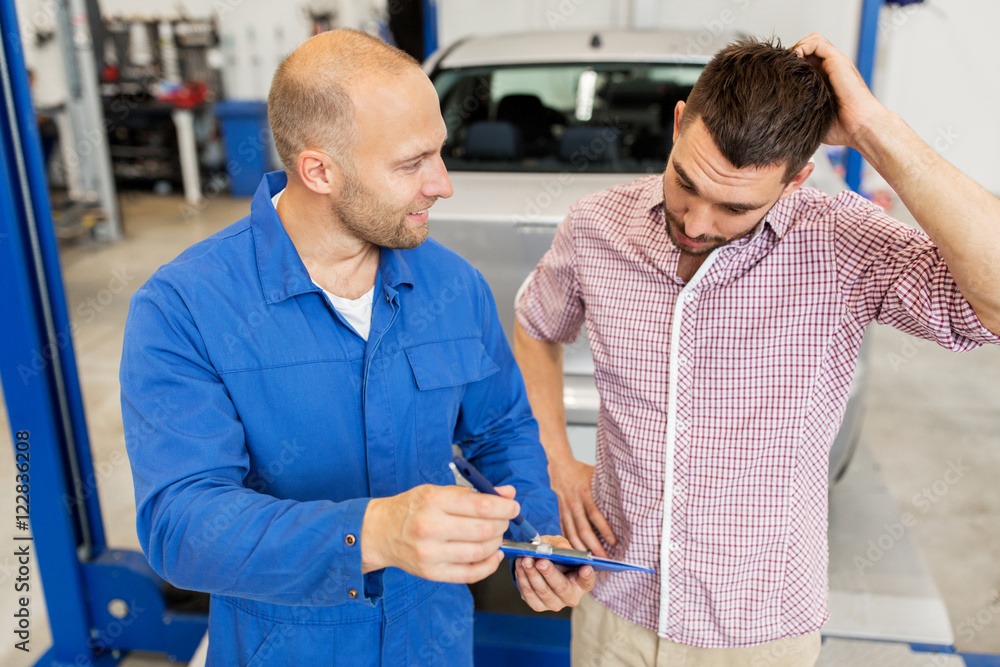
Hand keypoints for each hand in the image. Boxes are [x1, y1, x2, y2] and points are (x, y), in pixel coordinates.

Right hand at [361, 484, 518, 583]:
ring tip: (496, 535)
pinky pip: (470, 574)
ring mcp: (430, 554)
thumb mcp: (437, 491)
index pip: (480, 506)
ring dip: (497, 544)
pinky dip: (488, 566)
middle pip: (483, 530)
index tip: (513, 507)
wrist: (379, 532)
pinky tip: (493, 555)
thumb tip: (508, 493)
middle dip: (502, 525)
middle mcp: (430, 528)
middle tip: (504, 520)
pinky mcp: (431, 573)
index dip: (504, 507)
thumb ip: (473, 493)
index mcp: (433, 502)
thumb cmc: (411, 508)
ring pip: (480, 552)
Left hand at [514, 535, 596, 611]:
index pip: (587, 580)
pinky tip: (520, 565)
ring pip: (542, 591)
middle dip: (549, 573)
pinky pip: (528, 594)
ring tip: (526, 560)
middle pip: (561, 588)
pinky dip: (523, 578)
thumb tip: (557, 549)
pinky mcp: (538, 605)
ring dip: (532, 574)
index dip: (587, 575)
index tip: (585, 568)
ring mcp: (554, 603)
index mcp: (581, 582)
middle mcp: (570, 596)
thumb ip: (561, 546)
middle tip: (541, 561)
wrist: (541, 565)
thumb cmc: (556, 556)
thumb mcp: (560, 546)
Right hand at [548, 457, 615, 557]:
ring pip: (572, 535)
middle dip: (594, 547)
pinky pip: (565, 532)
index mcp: (585, 494)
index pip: (595, 515)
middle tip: (605, 560)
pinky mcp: (561, 514)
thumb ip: (608, 486)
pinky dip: (571, 544)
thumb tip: (628, 494)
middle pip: (584, 530)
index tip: (614, 542)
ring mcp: (565, 510)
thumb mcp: (596, 474)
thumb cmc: (581, 471)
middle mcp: (574, 504)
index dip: (605, 530)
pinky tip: (578, 554)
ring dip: (582, 550)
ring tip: (592, 561)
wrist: (559, 466)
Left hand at [791, 33, 890, 148]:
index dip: (790, 64)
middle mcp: (830, 68)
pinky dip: (803, 47)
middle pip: (807, 47)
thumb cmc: (841, 128)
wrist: (860, 127)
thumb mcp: (813, 118)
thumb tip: (780, 123)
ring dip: (797, 48)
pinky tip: (795, 61)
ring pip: (812, 41)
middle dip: (791, 54)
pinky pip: (817, 43)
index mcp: (824, 80)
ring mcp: (835, 63)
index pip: (804, 60)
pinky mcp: (838, 61)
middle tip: (780, 68)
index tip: (777, 76)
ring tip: (788, 64)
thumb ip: (800, 112)